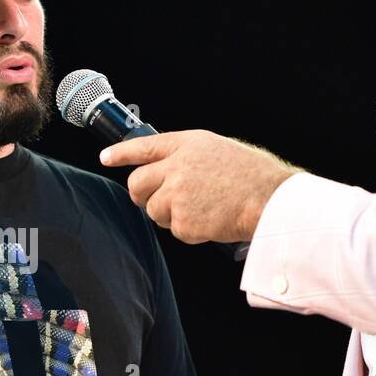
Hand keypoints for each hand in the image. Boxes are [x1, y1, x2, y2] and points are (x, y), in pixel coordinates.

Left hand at [100, 129, 300, 244]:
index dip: (121, 153)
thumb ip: (188, 156)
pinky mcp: (182, 222)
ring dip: (170, 214)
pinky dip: (189, 230)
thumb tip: (168, 169)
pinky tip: (209, 220)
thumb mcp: (217, 150)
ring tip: (201, 208)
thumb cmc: (252, 176)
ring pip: (154, 210)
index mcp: (186, 145)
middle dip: (141, 195)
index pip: (143, 146)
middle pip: (137, 184)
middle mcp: (176, 167)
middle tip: (154, 200)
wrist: (269, 199)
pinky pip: (174, 230)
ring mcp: (176, 195)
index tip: (106, 157)